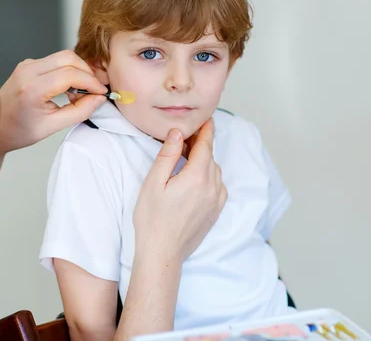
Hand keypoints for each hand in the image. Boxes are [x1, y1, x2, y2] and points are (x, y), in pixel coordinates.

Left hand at [0, 50, 106, 157]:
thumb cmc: (18, 131)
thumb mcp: (52, 127)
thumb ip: (79, 112)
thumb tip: (98, 99)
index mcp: (32, 88)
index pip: (70, 74)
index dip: (91, 82)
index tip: (101, 92)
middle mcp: (28, 71)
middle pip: (69, 57)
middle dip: (87, 72)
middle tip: (93, 91)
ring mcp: (27, 65)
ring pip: (63, 56)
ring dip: (78, 71)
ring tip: (78, 94)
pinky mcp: (28, 65)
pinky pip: (55, 60)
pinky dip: (68, 71)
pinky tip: (67, 89)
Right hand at [133, 119, 227, 263]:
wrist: (162, 253)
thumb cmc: (152, 219)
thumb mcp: (154, 182)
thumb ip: (168, 155)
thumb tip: (177, 133)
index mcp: (197, 177)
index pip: (206, 145)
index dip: (206, 130)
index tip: (207, 118)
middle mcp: (212, 187)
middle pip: (210, 157)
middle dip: (201, 145)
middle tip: (185, 138)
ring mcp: (216, 201)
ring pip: (215, 171)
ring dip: (204, 161)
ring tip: (187, 158)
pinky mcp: (215, 212)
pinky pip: (218, 186)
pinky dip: (209, 177)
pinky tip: (194, 179)